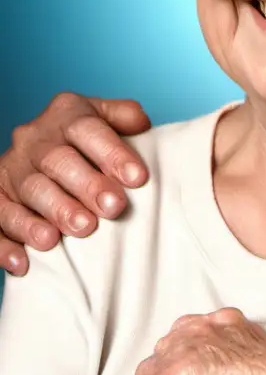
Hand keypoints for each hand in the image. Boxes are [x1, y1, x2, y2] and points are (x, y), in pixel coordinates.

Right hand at [0, 92, 151, 274]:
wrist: (40, 145)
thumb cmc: (85, 136)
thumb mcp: (104, 116)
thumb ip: (125, 116)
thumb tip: (143, 124)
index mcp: (65, 113)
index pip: (88, 130)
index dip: (113, 153)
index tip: (138, 178)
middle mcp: (33, 139)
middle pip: (58, 161)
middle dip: (88, 186)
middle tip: (113, 208)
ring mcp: (10, 168)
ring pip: (29, 190)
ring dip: (55, 211)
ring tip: (81, 229)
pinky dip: (6, 243)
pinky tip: (24, 261)